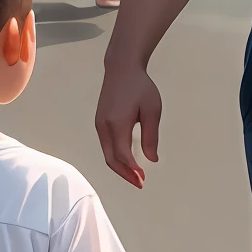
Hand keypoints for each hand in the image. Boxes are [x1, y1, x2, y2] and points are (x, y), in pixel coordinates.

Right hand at [95, 59, 161, 186]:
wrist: (122, 69)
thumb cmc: (139, 86)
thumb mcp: (152, 110)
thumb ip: (151, 136)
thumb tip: (152, 159)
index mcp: (117, 122)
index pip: (123, 155)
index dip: (132, 170)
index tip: (143, 178)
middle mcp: (104, 126)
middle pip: (111, 159)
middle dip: (125, 174)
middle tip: (139, 183)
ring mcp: (99, 125)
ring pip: (107, 154)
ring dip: (120, 168)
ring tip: (135, 176)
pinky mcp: (99, 123)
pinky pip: (106, 146)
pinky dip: (115, 158)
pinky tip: (127, 162)